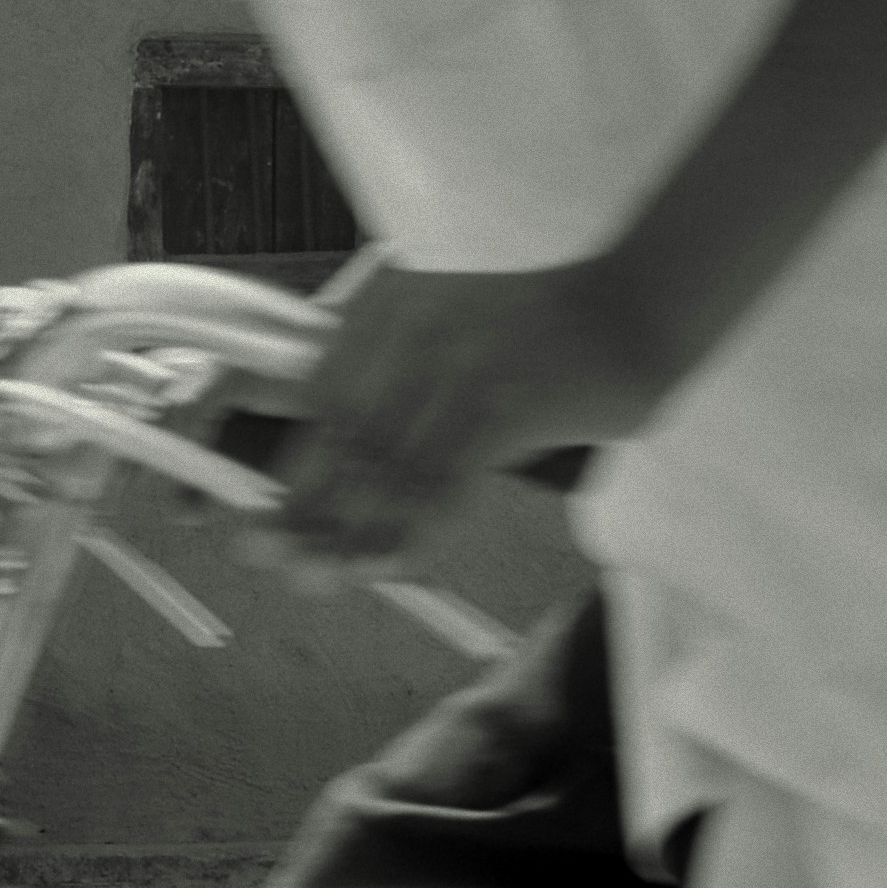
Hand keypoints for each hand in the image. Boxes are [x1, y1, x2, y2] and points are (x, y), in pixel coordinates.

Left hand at [266, 255, 663, 569]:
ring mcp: (459, 364)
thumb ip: (386, 405)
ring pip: (387, 470)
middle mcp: (412, 328)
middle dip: (303, 510)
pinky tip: (395, 565)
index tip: (251, 517)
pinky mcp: (504, 403)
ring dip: (353, 535)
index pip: (314, 398)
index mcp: (386, 308)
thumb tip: (316, 499)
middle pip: (341, 440)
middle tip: (273, 562)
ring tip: (325, 579)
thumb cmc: (536, 342)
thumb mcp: (445, 343)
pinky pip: (443, 485)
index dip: (283, 465)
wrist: (635, 309)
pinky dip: (415, 533)